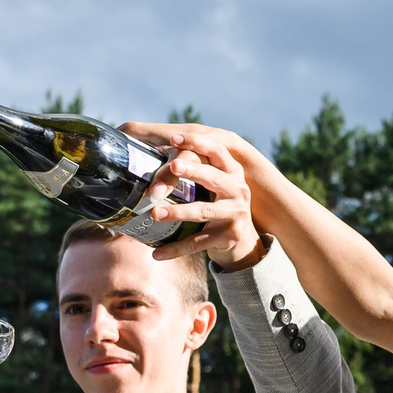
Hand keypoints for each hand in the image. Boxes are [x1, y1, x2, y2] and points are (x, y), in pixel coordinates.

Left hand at [128, 123, 263, 269]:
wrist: (243, 241)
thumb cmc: (218, 204)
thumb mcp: (216, 184)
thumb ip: (195, 169)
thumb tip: (149, 149)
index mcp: (232, 171)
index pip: (217, 150)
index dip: (197, 142)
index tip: (174, 139)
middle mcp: (238, 189)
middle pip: (213, 177)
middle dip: (192, 170)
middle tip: (172, 166)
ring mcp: (235, 213)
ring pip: (202, 211)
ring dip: (177, 212)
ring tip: (155, 213)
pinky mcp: (230, 236)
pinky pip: (198, 243)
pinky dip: (176, 248)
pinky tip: (157, 254)